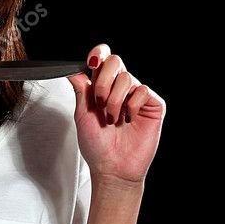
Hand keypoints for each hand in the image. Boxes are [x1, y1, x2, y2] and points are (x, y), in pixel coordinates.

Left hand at [67, 44, 166, 184]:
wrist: (112, 168)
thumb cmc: (97, 146)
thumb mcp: (82, 115)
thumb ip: (80, 90)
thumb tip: (71, 70)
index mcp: (102, 87)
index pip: (103, 60)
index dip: (98, 55)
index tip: (91, 62)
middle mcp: (119, 88)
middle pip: (115, 61)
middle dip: (104, 81)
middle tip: (100, 103)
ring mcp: (137, 96)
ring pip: (127, 77)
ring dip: (115, 100)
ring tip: (112, 119)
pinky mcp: (153, 105)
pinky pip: (142, 90)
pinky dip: (131, 105)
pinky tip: (128, 119)